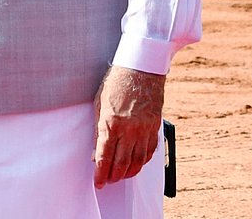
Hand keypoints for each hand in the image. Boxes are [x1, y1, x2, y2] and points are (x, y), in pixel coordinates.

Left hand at [93, 66, 164, 187]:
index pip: (105, 156)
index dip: (101, 172)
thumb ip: (99, 130)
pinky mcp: (154, 128)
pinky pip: (150, 152)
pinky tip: (136, 164)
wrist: (141, 69)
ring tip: (120, 176)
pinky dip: (142, 162)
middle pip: (121, 163)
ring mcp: (144, 130)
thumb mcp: (100, 104)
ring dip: (128, 172)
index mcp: (112, 122)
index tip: (98, 182)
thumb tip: (96, 151)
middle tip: (108, 181)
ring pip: (137, 161)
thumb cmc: (117, 83)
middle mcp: (130, 129)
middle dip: (114, 176)